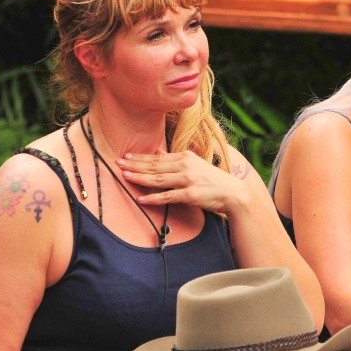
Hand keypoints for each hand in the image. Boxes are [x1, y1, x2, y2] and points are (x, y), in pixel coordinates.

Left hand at [118, 150, 249, 214]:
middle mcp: (185, 166)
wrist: (232, 192)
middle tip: (118, 164)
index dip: (140, 157)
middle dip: (135, 165)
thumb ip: (176, 158)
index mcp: (185, 157)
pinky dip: (153, 198)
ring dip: (140, 178)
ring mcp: (187, 180)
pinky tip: (141, 199)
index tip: (126, 157)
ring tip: (125, 177)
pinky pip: (167, 197)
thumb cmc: (213, 179)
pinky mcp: (190, 194)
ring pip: (157, 179)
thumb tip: (158, 151)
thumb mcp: (195, 164)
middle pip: (154, 166)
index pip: (158, 157)